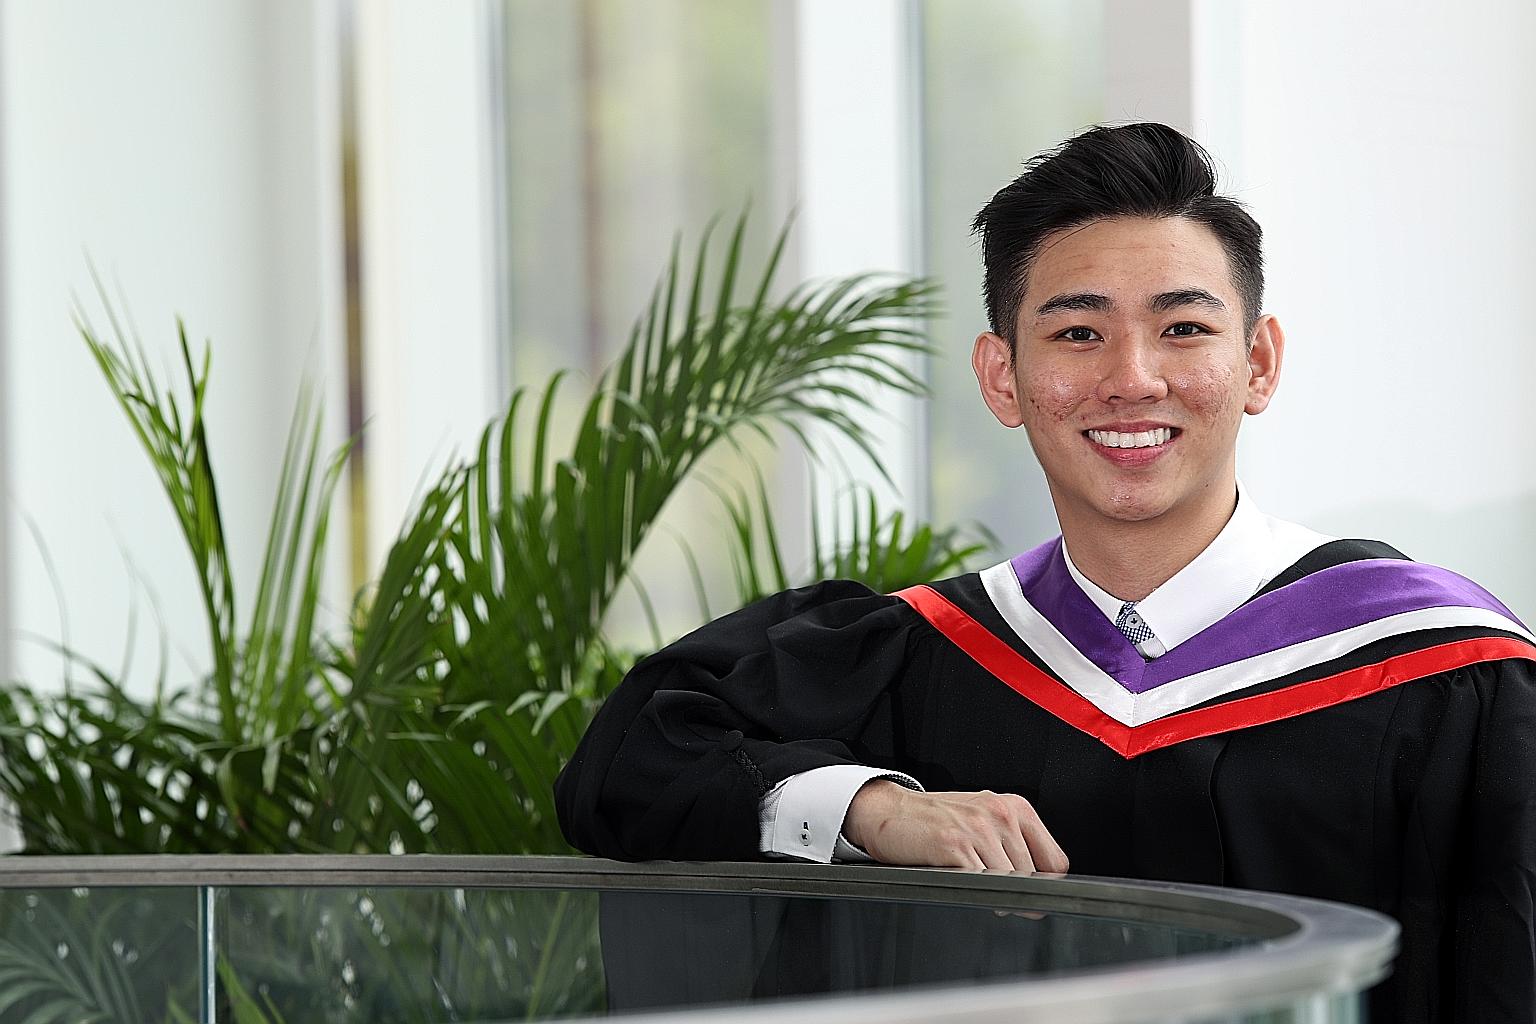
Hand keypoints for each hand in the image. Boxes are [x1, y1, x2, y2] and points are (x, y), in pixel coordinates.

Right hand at [843, 780, 1068, 872]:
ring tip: (971, 882)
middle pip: (1032, 878)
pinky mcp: (955, 844)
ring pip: (1008, 883)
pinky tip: (958, 880)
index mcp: (1015, 807)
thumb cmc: (937, 819)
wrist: (889, 811)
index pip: (1055, 861)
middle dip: (1016, 894)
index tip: (1031, 894)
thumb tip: (1040, 892)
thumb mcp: (984, 821)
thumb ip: (1015, 847)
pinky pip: (979, 883)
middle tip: (992, 892)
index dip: (1044, 885)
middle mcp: (1000, 814)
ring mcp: (978, 828)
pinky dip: (972, 891)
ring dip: (994, 897)